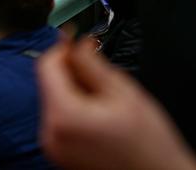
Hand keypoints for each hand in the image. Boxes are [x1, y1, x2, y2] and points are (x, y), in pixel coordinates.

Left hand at [38, 40, 195, 169]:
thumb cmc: (149, 145)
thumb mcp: (123, 92)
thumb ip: (93, 63)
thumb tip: (78, 41)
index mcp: (63, 115)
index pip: (46, 66)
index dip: (63, 48)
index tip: (79, 41)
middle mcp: (50, 134)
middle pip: (49, 83)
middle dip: (71, 71)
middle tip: (100, 71)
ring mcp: (52, 146)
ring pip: (54, 100)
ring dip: (74, 90)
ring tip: (106, 99)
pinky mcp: (59, 154)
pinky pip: (59, 120)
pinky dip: (74, 109)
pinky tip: (100, 115)